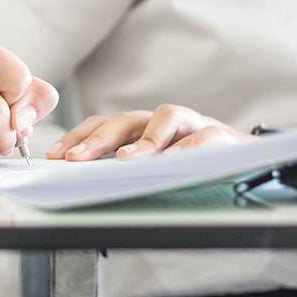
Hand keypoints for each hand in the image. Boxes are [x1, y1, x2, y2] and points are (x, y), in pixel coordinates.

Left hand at [45, 104, 250, 160]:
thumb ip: (123, 166)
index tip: (55, 155)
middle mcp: (159, 120)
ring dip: (142, 140)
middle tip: (75, 158)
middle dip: (96, 139)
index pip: (102, 124)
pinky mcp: (218, 133)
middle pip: (124, 120)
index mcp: (140, 126)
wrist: (241, 155)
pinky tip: (172, 161)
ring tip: (123, 160)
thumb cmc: (188, 161)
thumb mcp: (152, 163)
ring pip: (163, 118)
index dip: (77, 136)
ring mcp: (189, 123)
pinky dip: (187, 147)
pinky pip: (202, 136)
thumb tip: (82, 178)